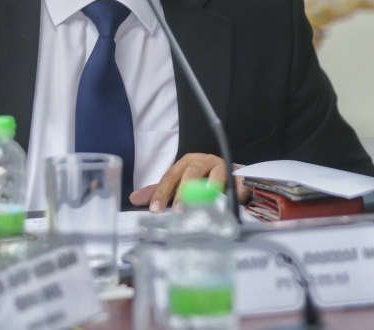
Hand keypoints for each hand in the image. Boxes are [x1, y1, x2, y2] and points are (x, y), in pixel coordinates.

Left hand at [129, 153, 251, 212]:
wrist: (231, 178)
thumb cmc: (201, 181)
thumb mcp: (179, 186)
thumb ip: (160, 192)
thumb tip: (134, 199)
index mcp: (187, 162)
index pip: (171, 176)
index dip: (162, 192)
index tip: (155, 209)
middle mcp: (204, 161)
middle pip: (191, 173)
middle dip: (183, 192)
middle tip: (178, 211)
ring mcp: (223, 167)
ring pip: (216, 175)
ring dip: (209, 189)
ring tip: (203, 205)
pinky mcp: (239, 176)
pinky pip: (238, 182)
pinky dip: (237, 191)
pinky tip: (233, 201)